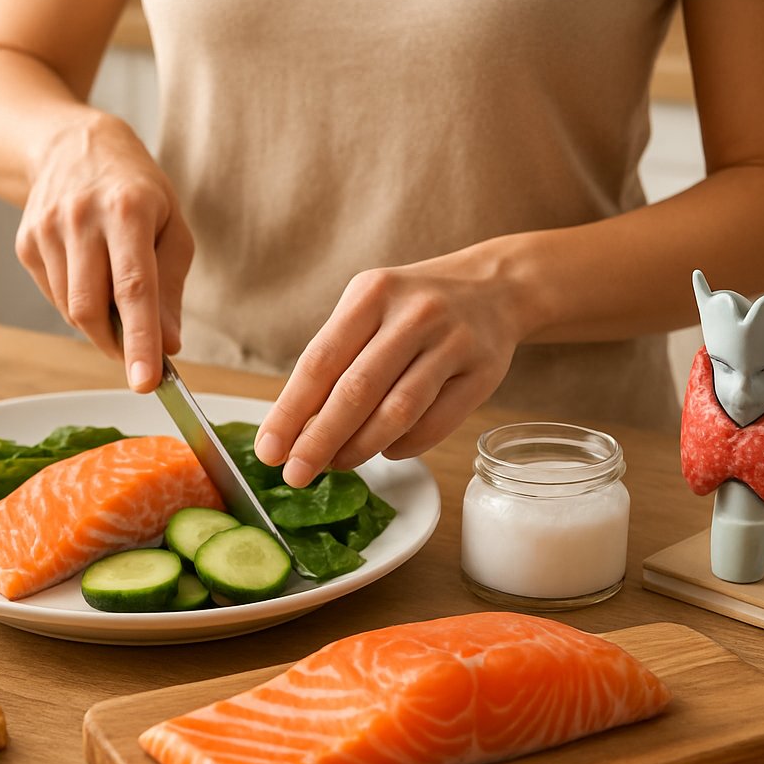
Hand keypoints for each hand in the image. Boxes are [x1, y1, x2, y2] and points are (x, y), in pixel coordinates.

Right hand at [16, 113, 194, 391]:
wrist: (70, 143)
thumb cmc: (135, 188)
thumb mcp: (171, 223)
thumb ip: (171, 285)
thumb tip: (169, 343)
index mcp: (127, 209)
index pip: (133, 288)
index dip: (140, 340)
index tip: (146, 381)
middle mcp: (81, 218)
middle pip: (92, 308)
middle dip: (117, 345)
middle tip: (139, 358)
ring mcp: (46, 230)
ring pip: (71, 309)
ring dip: (99, 325)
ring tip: (118, 303)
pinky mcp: (25, 243)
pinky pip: (54, 296)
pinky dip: (77, 304)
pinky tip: (90, 277)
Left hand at [254, 253, 527, 486]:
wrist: (494, 289)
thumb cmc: (412, 308)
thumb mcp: (369, 309)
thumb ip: (334, 359)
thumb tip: (293, 427)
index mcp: (372, 293)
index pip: (320, 361)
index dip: (290, 411)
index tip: (268, 450)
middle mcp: (414, 314)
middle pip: (356, 390)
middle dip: (319, 440)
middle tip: (296, 474)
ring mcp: (453, 342)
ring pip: (398, 412)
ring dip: (360, 448)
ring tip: (336, 465)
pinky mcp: (483, 372)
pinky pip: (436, 425)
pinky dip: (403, 446)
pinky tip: (386, 449)